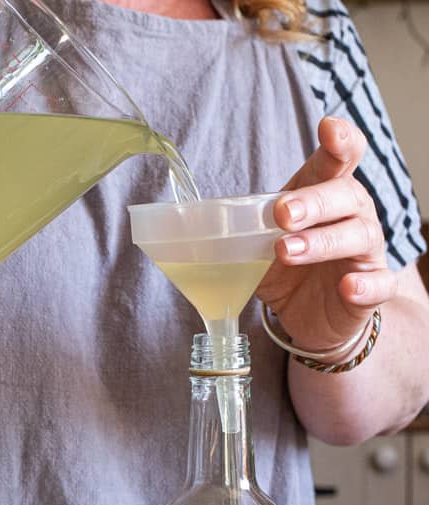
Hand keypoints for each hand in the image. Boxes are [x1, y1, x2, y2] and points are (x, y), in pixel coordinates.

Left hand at [256, 116, 395, 353]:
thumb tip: (186, 222)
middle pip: (345, 195)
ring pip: (358, 236)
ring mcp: (364, 252)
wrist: (311, 315)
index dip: (339, 141)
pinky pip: (380, 283)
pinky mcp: (371, 289)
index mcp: (323, 196)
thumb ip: (238, 229)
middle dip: (314, 201)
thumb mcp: (258, 246)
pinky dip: (365, 285)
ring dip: (321, 242)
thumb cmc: (288, 270)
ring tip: (286, 250)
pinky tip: (349, 286)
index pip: (337, 160)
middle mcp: (351, 216)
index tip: (327, 128)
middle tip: (282, 214)